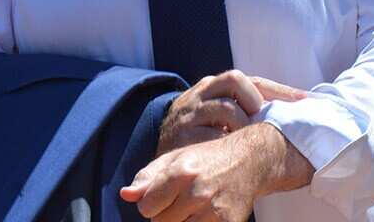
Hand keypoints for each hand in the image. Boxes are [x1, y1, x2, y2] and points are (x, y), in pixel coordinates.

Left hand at [121, 123, 310, 220]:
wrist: (249, 161)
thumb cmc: (206, 159)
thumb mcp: (174, 159)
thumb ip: (147, 177)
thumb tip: (125, 195)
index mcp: (179, 173)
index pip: (146, 207)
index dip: (151, 204)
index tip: (161, 198)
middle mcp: (196, 192)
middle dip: (165, 215)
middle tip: (179, 202)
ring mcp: (213, 211)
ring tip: (189, 209)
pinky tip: (202, 215)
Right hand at [156, 70, 305, 155]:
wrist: (164, 162)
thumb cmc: (203, 138)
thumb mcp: (220, 117)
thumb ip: (248, 109)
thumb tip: (299, 107)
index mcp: (211, 86)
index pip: (251, 79)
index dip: (280, 91)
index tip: (305, 102)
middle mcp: (198, 94)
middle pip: (235, 79)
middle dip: (254, 101)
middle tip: (258, 122)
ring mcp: (188, 114)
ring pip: (227, 108)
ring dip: (242, 127)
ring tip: (241, 142)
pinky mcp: (181, 137)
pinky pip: (214, 138)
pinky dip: (226, 146)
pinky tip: (228, 156)